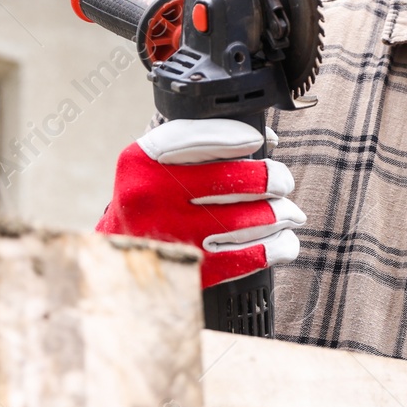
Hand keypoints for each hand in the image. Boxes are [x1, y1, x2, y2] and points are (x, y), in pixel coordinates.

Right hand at [97, 119, 304, 288]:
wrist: (117, 259)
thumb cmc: (148, 202)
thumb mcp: (152, 166)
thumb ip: (196, 146)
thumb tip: (266, 140)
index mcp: (140, 165)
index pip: (190, 139)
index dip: (231, 135)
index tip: (257, 139)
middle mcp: (151, 199)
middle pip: (227, 181)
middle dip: (269, 178)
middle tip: (283, 181)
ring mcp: (171, 237)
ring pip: (242, 221)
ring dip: (277, 215)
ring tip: (289, 212)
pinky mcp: (190, 270)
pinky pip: (244, 258)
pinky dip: (273, 248)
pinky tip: (284, 241)